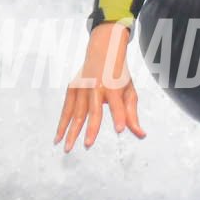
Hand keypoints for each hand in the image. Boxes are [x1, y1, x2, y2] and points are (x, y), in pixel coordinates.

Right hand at [55, 20, 143, 147]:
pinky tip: (58, 136)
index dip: (119, 117)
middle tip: (88, 145)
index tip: (119, 129)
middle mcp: (96, 87)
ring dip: (71, 132)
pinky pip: (66, 109)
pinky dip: (62, 124)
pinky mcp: (72, 88)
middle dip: (91, 129)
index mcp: (113, 87)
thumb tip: (140, 134)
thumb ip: (132, 114)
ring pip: (76, 113)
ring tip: (68, 148)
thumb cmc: (118, 74)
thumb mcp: (129, 91)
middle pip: (93, 111)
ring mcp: (82, 87)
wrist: (103, 51)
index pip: (118, 105)